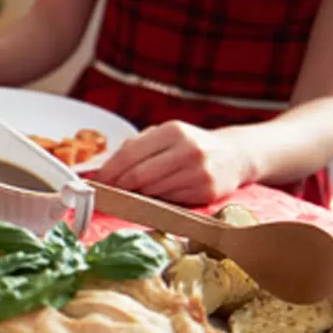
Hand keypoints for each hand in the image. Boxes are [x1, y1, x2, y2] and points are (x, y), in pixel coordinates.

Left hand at [92, 121, 251, 204]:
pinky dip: (159, 201)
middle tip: (109, 193)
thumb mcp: (166, 135)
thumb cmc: (190, 146)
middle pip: (138, 176)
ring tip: (137, 191)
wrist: (235, 155)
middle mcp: (188, 149)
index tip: (96, 182)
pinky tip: (161, 194)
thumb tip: (102, 171)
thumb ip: (136, 147)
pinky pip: (170, 201)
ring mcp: (199, 172)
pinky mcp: (206, 192)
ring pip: (152, 191)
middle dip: (119, 187)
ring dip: (138, 195)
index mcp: (173, 131)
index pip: (129, 154)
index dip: (109, 171)